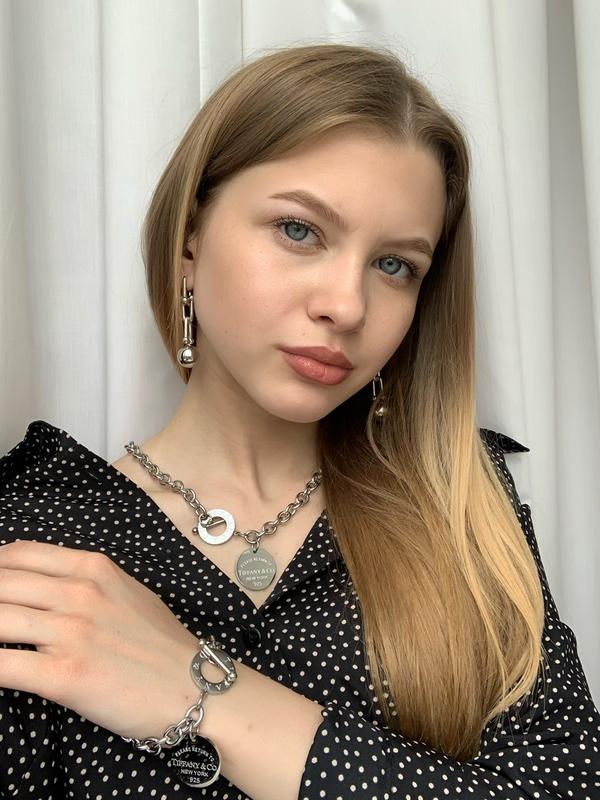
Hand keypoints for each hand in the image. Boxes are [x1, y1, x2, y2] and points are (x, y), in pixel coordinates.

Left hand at [0, 540, 200, 739]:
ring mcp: (72, 633)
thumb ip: (81, 580)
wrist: (193, 684)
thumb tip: (33, 582)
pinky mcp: (64, 676)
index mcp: (93, 567)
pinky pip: (1, 665)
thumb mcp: (124, 591)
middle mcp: (79, 593)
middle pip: (0, 583)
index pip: (20, 554)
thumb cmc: (158, 642)